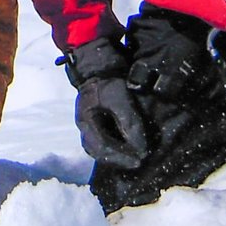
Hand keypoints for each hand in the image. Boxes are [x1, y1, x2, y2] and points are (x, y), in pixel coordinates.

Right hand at [62, 36, 148, 170]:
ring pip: (100, 147)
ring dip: (117, 154)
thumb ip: (129, 124)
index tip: (140, 160)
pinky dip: (116, 146)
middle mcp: (85, 126)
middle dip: (119, 160)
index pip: (102, 149)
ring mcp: (89, 123)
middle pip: (99, 152)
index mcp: (86, 122)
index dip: (122, 157)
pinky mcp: (96, 120)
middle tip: (138, 162)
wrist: (98, 62)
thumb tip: (141, 149)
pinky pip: (104, 139)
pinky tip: (128, 146)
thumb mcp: (120, 99)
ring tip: (134, 157)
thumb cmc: (108, 80)